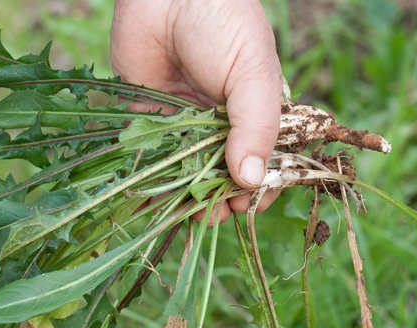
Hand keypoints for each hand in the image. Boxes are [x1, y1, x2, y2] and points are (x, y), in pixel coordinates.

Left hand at [111, 0, 281, 219]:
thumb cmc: (222, 23)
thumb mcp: (253, 73)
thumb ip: (255, 126)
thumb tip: (250, 179)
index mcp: (255, 110)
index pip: (264, 158)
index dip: (259, 185)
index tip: (249, 205)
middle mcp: (222, 120)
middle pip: (225, 170)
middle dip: (223, 196)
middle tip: (216, 213)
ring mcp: (187, 120)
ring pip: (190, 169)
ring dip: (190, 195)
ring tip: (191, 215)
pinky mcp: (152, 116)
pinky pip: (155, 154)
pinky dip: (156, 178)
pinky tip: (157, 200)